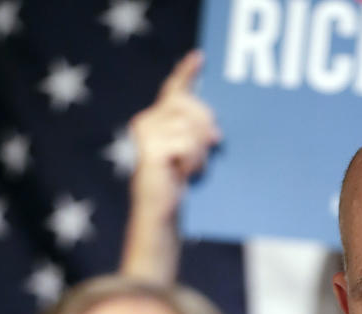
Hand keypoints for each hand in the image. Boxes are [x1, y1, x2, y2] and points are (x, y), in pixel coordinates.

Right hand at [128, 50, 221, 220]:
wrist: (160, 209)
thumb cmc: (177, 181)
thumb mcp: (192, 152)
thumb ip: (197, 133)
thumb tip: (215, 130)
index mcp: (158, 118)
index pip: (174, 89)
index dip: (186, 72)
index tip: (200, 57)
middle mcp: (147, 120)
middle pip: (191, 106)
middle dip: (206, 128)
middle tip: (206, 151)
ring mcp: (146, 132)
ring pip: (191, 127)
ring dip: (200, 151)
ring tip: (190, 168)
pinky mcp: (150, 148)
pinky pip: (186, 143)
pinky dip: (193, 160)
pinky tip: (185, 172)